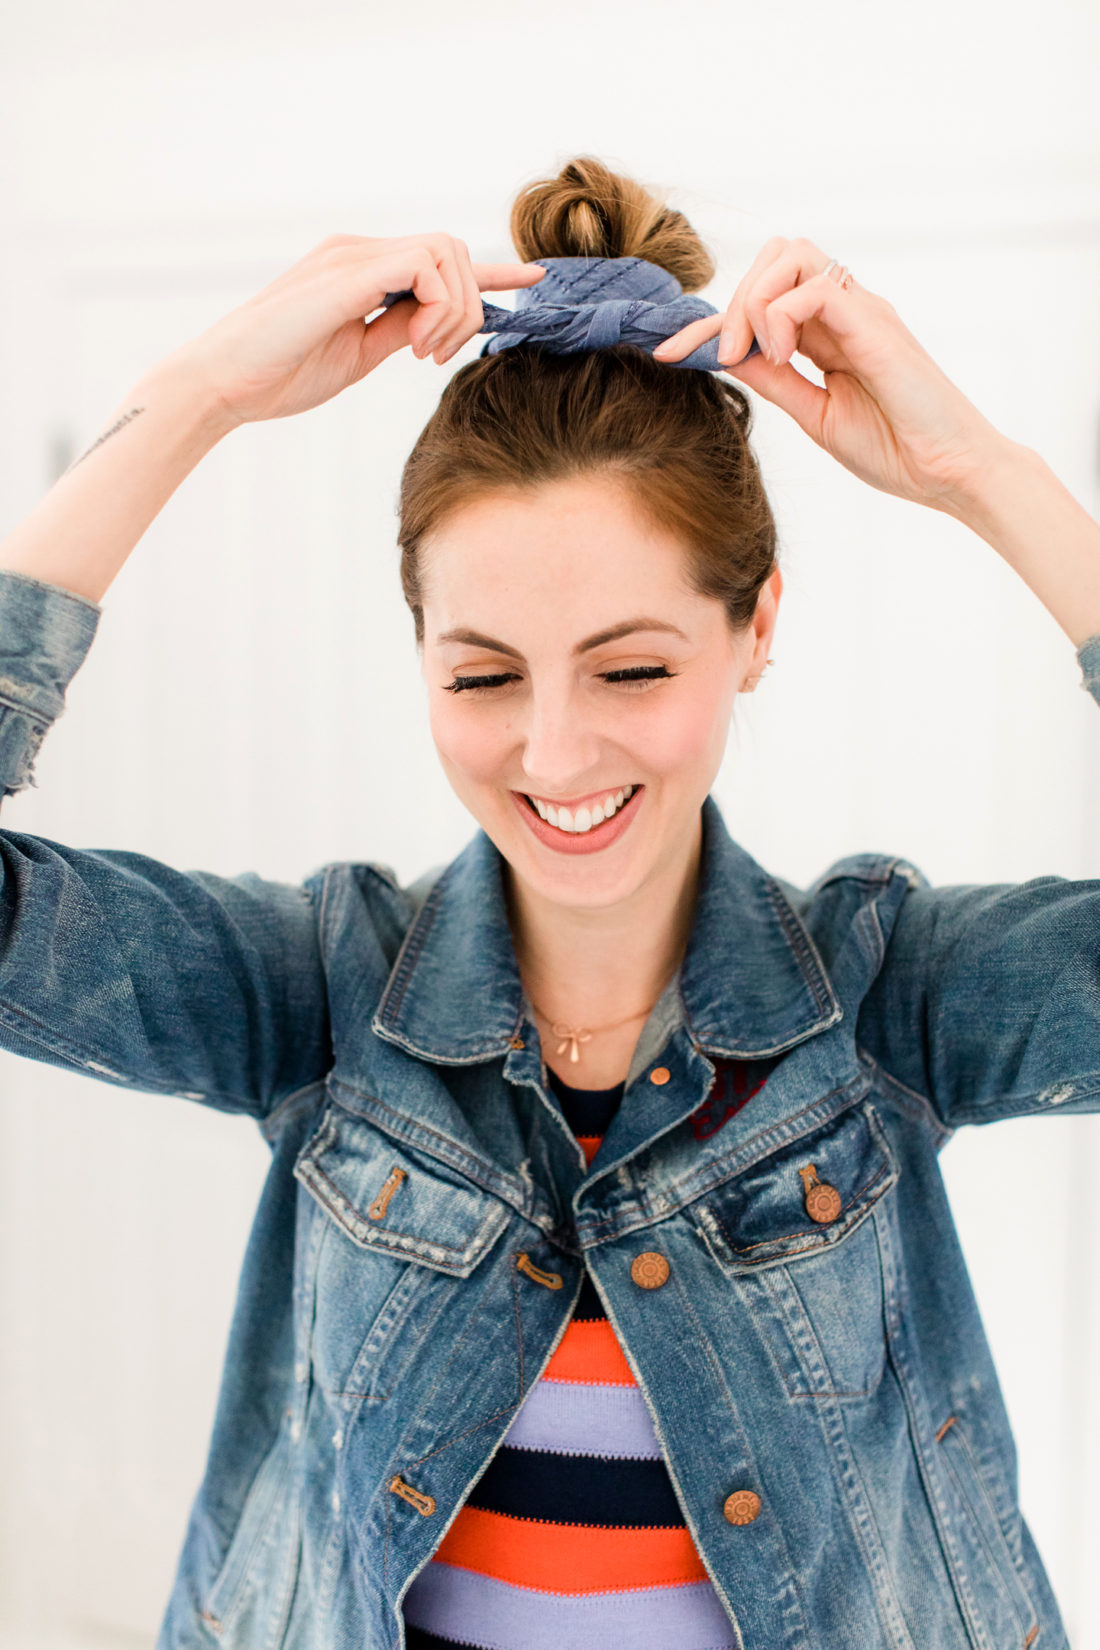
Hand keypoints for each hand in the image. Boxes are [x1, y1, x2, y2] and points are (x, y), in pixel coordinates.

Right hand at [166, 232, 546, 427]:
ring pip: (446, 253)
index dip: (491, 272)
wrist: (223, 383)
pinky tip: (413, 346)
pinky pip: (425, 265)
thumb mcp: (358, 355)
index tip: (532, 281)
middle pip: (453, 251)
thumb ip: (399, 332)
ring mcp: (352, 256)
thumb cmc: (280, 375)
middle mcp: (358, 252)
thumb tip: (439, 326)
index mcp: (360, 271)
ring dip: (453, 311)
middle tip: (434, 357)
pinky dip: (437, 308)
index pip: (438, 260)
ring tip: (421, 354)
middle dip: (467, 307)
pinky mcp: (348, 271)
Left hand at [653, 236, 1006, 513]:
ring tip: (752, 353)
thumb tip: (728, 357)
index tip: (665, 353)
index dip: (706, 325)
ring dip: (754, 299)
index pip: (760, 303)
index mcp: (829, 334)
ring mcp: (862, 311)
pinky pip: (815, 287)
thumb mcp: (815, 415)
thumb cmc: (896, 449)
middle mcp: (845, 311)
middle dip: (731, 301)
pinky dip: (782, 315)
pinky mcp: (875, 322)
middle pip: (774, 256)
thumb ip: (775, 381)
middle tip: (723, 357)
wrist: (951, 473)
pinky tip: (783, 356)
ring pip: (792, 254)